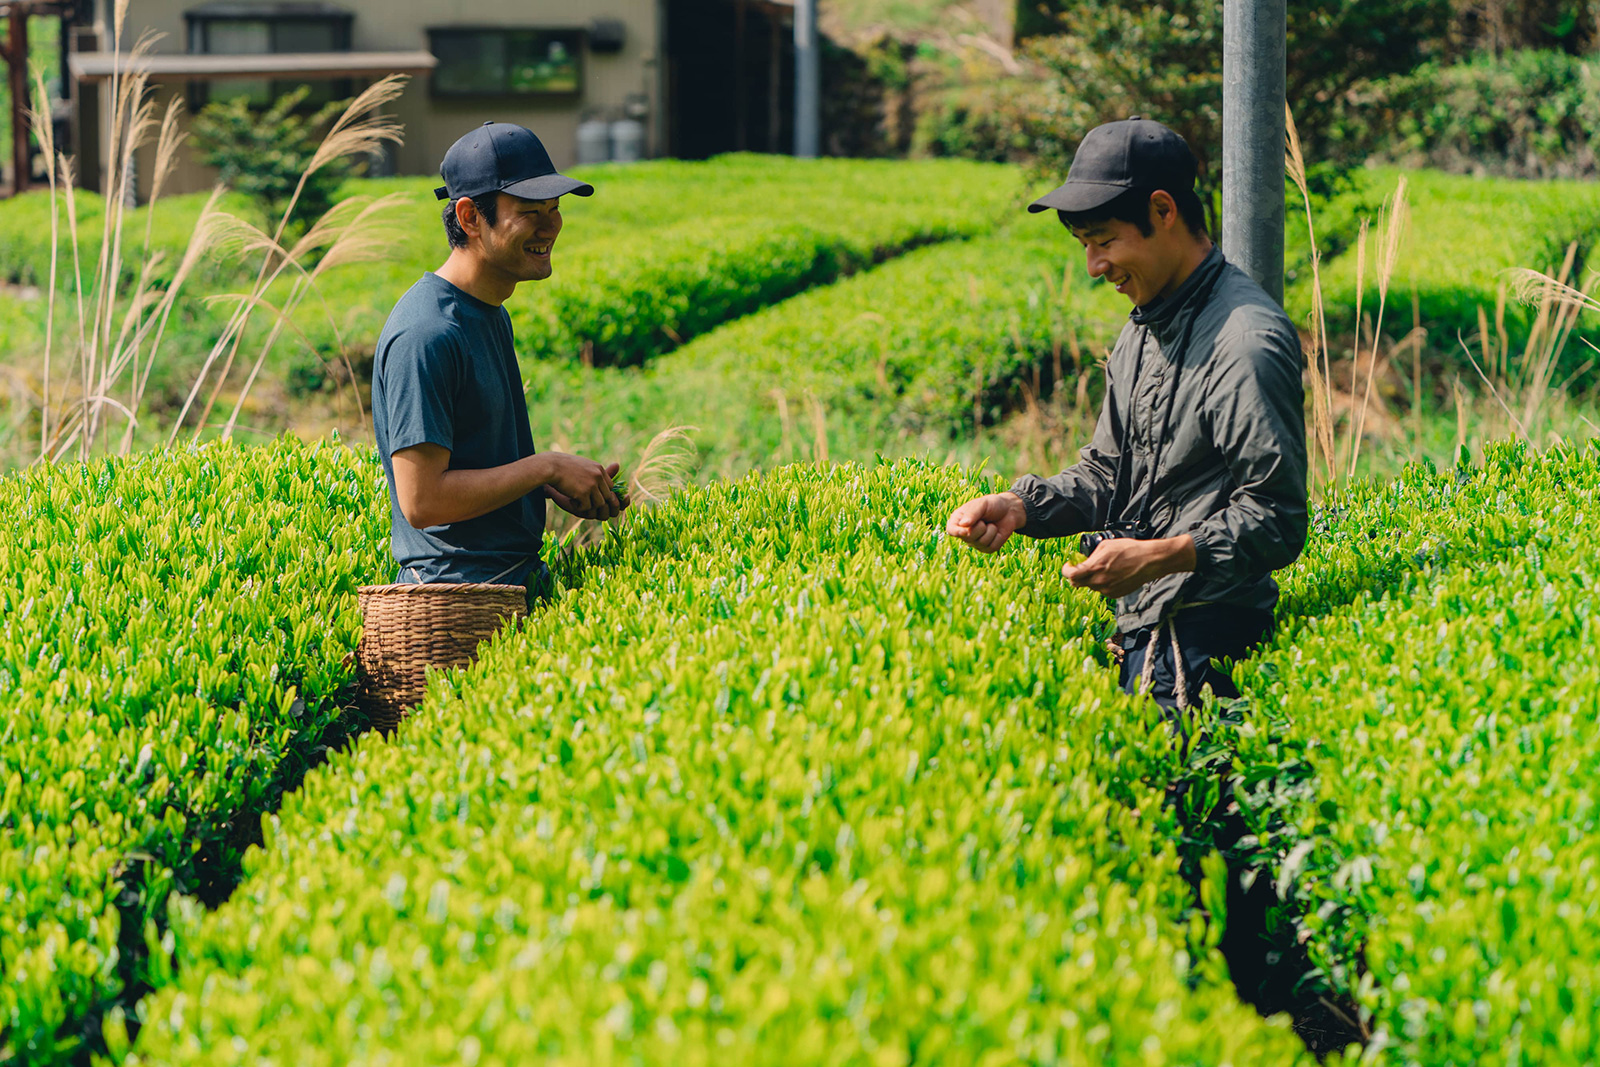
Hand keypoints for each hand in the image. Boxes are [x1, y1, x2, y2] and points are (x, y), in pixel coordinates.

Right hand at [545, 455, 629, 519]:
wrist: (550, 466)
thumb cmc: (564, 466)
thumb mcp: (583, 465)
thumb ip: (594, 473)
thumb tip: (600, 484)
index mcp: (599, 469)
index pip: (610, 486)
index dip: (601, 493)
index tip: (590, 493)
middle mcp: (598, 476)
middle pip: (607, 497)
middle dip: (596, 501)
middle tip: (584, 499)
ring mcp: (591, 485)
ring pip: (598, 504)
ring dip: (588, 505)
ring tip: (576, 499)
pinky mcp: (583, 493)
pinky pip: (586, 507)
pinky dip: (578, 507)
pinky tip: (570, 500)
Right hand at [946, 492, 1026, 551]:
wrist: (1009, 511)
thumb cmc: (992, 505)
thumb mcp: (982, 504)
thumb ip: (972, 513)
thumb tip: (963, 525)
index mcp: (958, 520)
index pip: (951, 530)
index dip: (957, 532)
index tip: (965, 531)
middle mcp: (964, 533)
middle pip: (968, 537)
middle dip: (980, 527)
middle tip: (984, 520)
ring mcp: (975, 543)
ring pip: (981, 542)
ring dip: (991, 531)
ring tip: (991, 524)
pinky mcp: (987, 548)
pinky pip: (991, 547)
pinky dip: (997, 537)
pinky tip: (996, 531)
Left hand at [1062, 535, 1196, 597]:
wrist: (1148, 561)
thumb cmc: (1129, 550)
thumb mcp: (1106, 545)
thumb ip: (1091, 555)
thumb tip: (1084, 560)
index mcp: (1094, 568)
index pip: (1070, 575)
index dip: (1066, 570)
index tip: (1068, 565)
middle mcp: (1099, 582)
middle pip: (1077, 584)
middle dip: (1076, 576)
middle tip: (1081, 568)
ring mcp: (1107, 590)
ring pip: (1091, 586)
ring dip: (1091, 579)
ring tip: (1104, 569)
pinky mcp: (1115, 595)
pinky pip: (1102, 590)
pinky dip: (1102, 583)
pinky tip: (1112, 575)